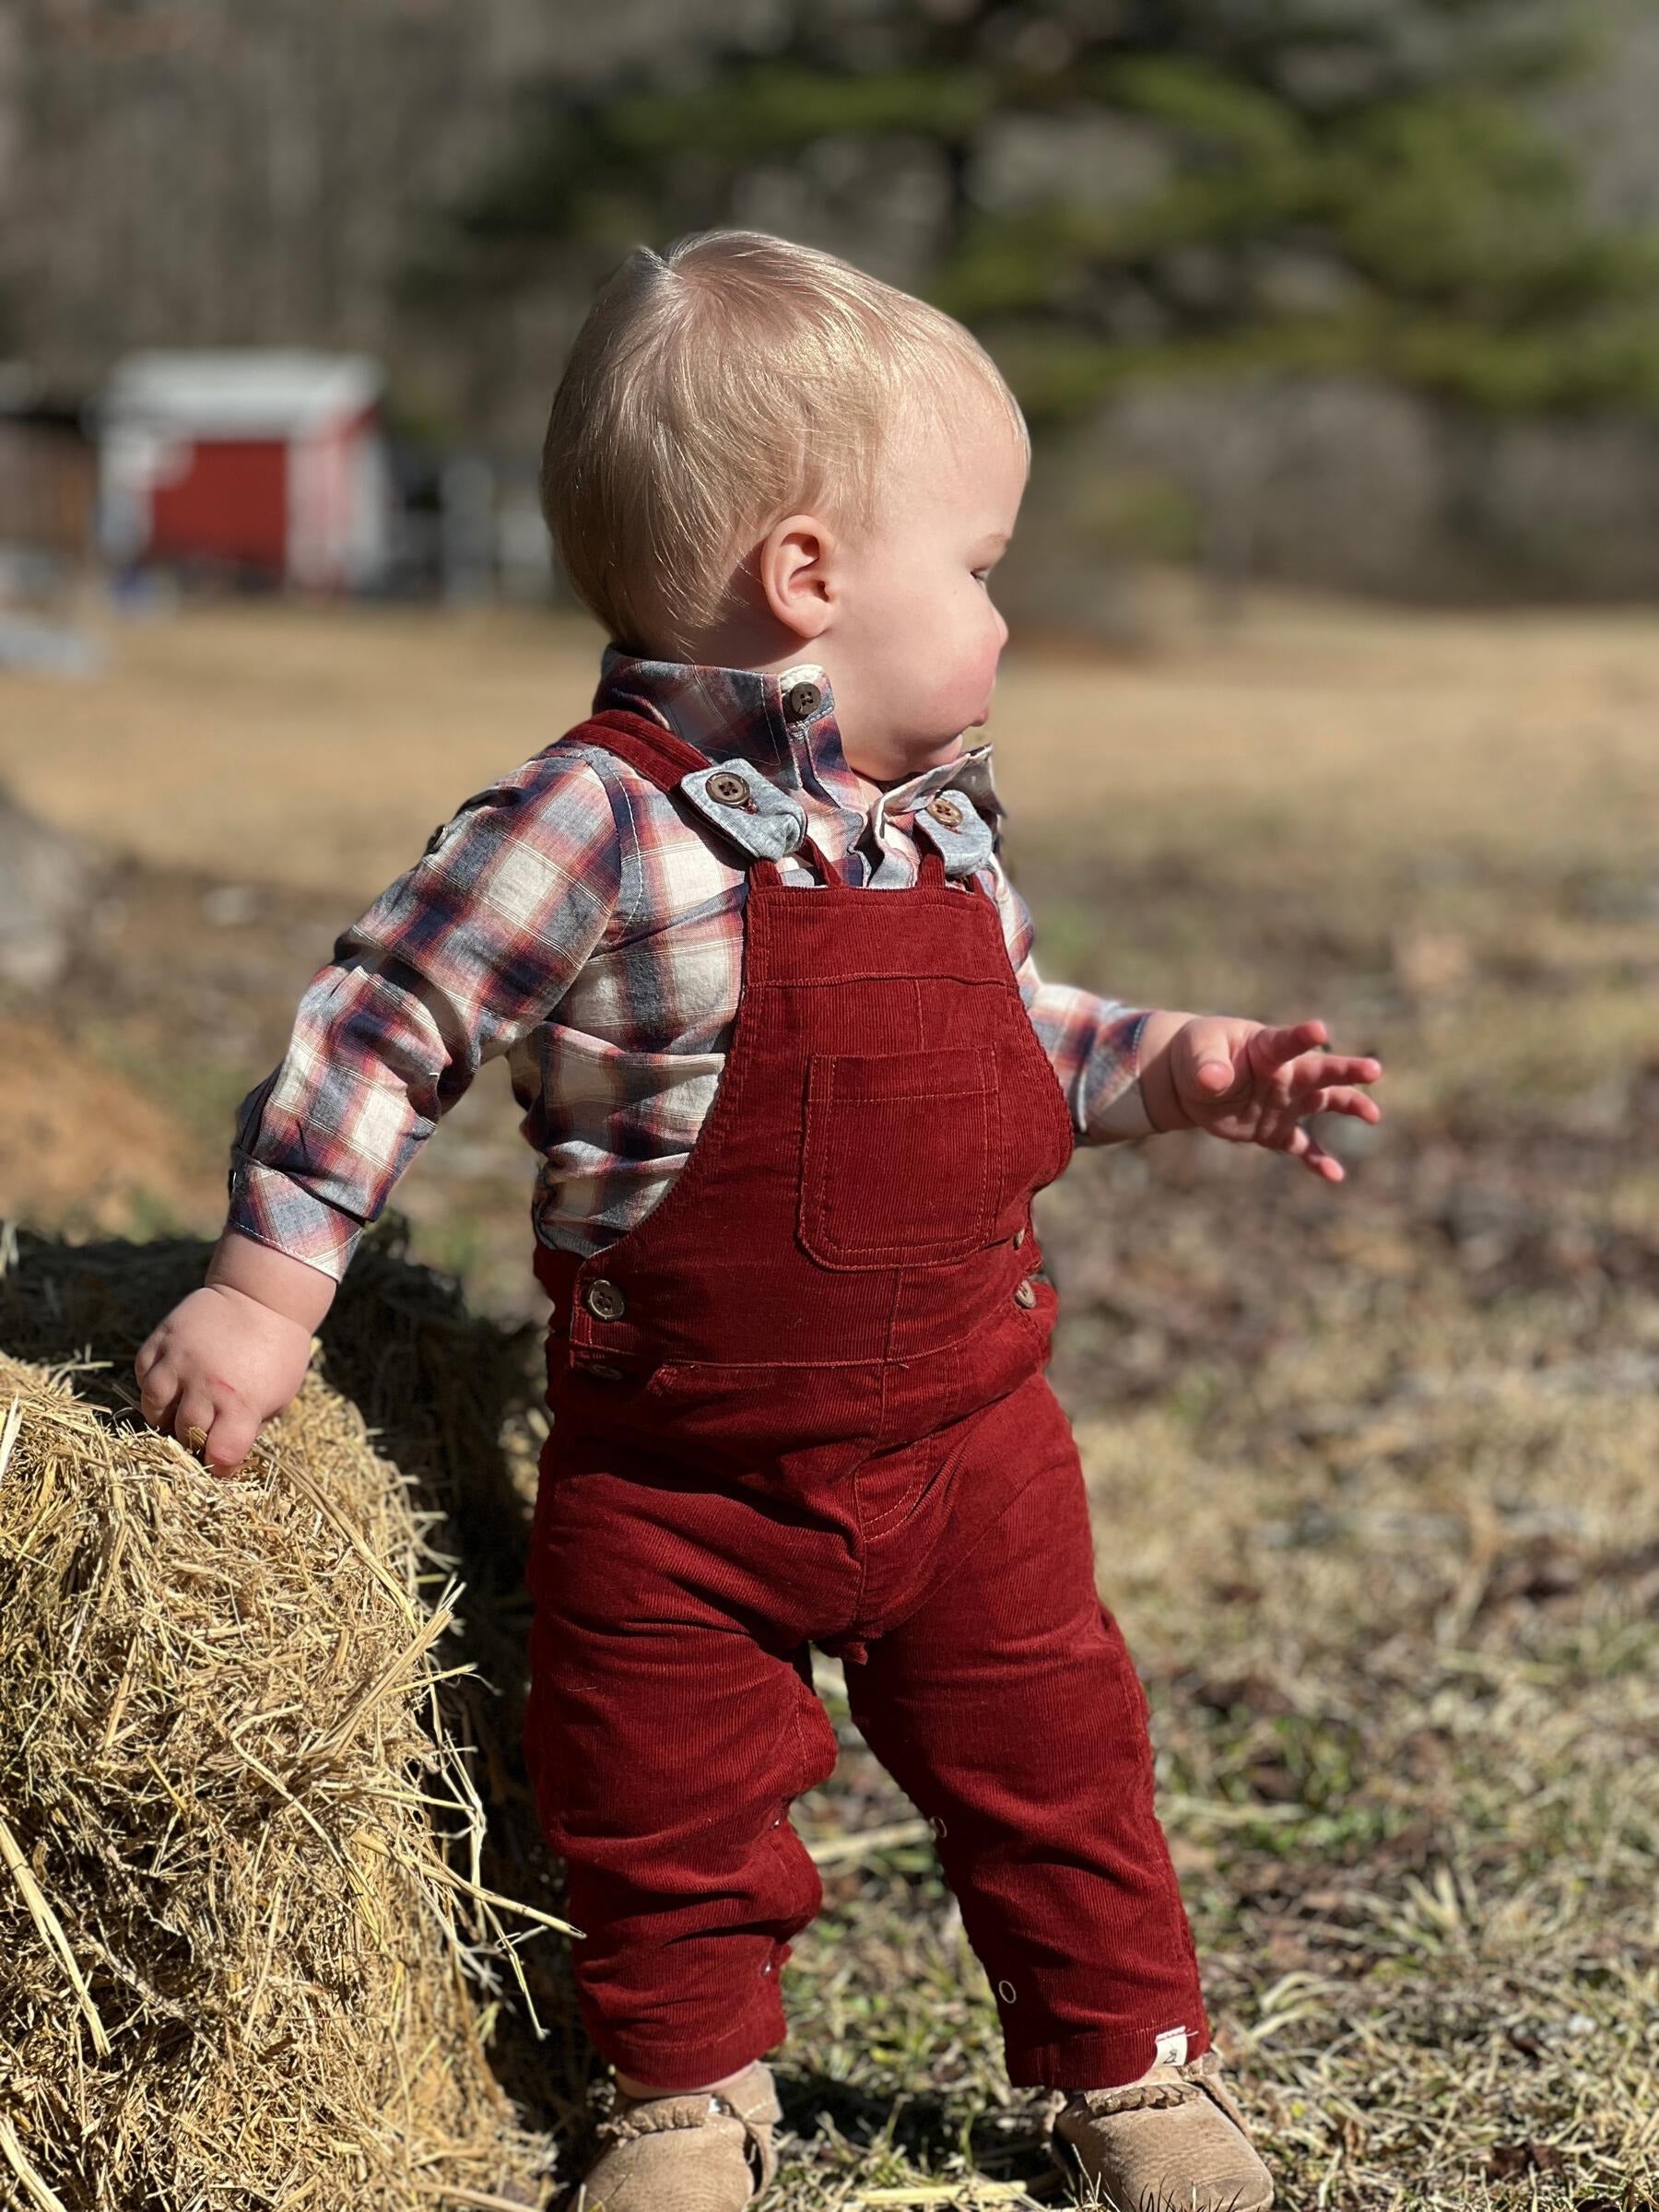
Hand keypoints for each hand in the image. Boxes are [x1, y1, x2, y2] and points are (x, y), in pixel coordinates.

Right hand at [134, 1283, 314, 1474]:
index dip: (220, 1466)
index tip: (220, 1462)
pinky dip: (153, 1386)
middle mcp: (205, 1386)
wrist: (263, 1294)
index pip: (219, 1455)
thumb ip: (249, 1427)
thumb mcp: (280, 1395)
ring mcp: (178, 1362)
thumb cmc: (279, 1350)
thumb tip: (223, 1453)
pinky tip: (171, 1383)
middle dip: (193, 1440)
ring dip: (166, 1417)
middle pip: (184, 1434)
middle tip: (202, 1432)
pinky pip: (143, 1376)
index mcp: (241, 1404)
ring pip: (153, 1409)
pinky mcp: (161, 1341)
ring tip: (182, 1409)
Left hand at [1153, 1016, 1381, 1181]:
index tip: (1320, 1031)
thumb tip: (1215, 1080)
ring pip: (1325, 1103)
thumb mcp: (1197, 1055)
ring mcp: (1285, 1102)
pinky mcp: (1276, 1130)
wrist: (1191, 1082)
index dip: (1302, 1037)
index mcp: (1266, 1047)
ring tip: (1373, 1115)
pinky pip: (1302, 1147)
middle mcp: (1285, 1074)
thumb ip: (1208, 1067)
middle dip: (1346, 1071)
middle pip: (1320, 1071)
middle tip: (1373, 1070)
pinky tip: (1335, 1176)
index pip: (1286, 1042)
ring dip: (1349, 1107)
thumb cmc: (1199, 1054)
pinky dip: (1317, 1161)